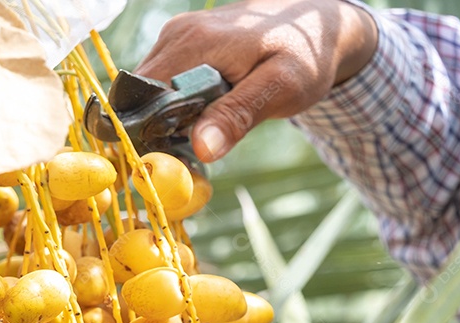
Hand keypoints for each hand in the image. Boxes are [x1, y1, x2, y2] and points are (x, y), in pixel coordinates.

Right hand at [134, 0, 378, 161]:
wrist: (319, 24)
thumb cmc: (307, 54)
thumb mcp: (282, 89)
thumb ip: (239, 116)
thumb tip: (200, 149)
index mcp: (196, 43)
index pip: (141, 93)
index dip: (142, 130)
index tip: (160, 161)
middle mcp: (179, 34)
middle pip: (140, 93)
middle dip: (154, 128)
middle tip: (186, 153)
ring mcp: (179, 35)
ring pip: (149, 90)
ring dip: (166, 118)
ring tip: (203, 130)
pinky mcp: (183, 43)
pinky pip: (163, 82)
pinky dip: (175, 105)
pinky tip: (205, 113)